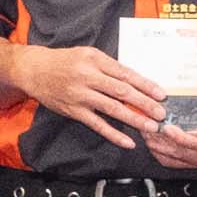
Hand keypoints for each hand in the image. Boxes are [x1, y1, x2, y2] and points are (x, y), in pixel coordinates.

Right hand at [21, 42, 181, 143]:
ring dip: (133, 119)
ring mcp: (80, 96)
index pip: (126, 74)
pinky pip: (97, 125)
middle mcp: (88, 77)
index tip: (161, 94)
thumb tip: (135, 80)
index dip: (145, 85)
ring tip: (150, 126)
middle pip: (122, 91)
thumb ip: (109, 67)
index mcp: (95, 60)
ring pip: (112, 109)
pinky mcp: (74, 111)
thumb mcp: (88, 55)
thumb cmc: (65, 61)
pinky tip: (128, 141)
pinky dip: (114, 134)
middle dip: (144, 103)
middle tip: (161, 113)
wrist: (35, 70)